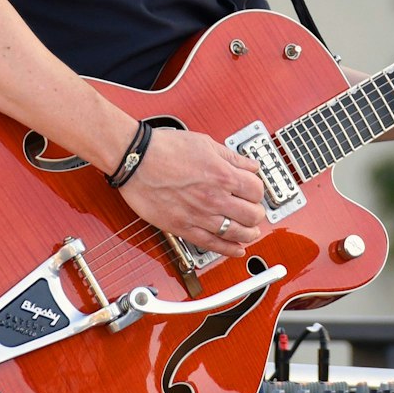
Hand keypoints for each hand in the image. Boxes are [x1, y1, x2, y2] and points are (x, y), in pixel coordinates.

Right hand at [116, 127, 267, 255]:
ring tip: (251, 231)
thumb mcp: (205, 143)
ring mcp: (199, 216)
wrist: (135, 161)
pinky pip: (212, 245)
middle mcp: (214, 198)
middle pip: (252, 215)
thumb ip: (231, 157)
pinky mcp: (183, 228)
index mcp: (222, 175)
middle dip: (257, 213)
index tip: (253, 190)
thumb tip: (250, 166)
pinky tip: (237, 249)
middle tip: (254, 210)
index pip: (257, 190)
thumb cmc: (164, 148)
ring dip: (249, 234)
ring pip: (237, 233)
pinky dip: (229, 250)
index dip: (258, 190)